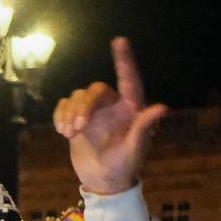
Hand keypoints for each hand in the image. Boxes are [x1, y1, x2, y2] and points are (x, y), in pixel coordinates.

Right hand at [54, 37, 167, 196]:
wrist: (102, 180)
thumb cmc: (124, 166)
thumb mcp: (134, 150)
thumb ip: (144, 127)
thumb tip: (161, 108)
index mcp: (131, 108)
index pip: (129, 78)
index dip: (124, 59)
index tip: (119, 40)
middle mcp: (113, 105)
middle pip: (94, 90)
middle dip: (82, 107)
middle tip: (75, 129)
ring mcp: (94, 112)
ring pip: (77, 96)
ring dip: (69, 113)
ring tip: (68, 133)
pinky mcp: (76, 120)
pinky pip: (64, 106)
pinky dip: (59, 115)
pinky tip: (62, 132)